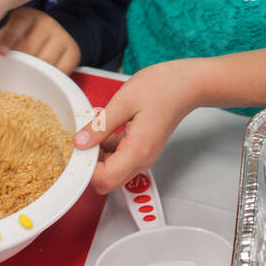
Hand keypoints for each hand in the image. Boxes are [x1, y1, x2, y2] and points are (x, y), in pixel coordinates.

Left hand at [0, 7, 80, 73]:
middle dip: (18, 62)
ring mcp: (62, 37)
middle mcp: (46, 24)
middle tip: (9, 73)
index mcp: (27, 16)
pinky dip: (49, 78)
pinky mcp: (72, 52)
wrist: (58, 28)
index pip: (17, 27)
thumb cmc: (28, 32)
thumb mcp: (12, 29)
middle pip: (30, 48)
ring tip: (24, 77)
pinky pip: (59, 71)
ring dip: (33, 73)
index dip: (8, 40)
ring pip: (44, 62)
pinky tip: (41, 78)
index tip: (1, 52)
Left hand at [72, 59, 204, 192]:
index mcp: (137, 151)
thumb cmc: (162, 88)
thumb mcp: (123, 102)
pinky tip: (106, 125)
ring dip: (98, 154)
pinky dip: (107, 147)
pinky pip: (119, 158)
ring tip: (96, 126)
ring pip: (112, 171)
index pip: (104, 179)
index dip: (86, 168)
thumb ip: (99, 126)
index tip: (77, 148)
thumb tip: (79, 142)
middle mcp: (141, 160)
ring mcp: (143, 156)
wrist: (187, 84)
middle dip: (90, 164)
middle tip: (84, 138)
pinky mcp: (142, 149)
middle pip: (107, 181)